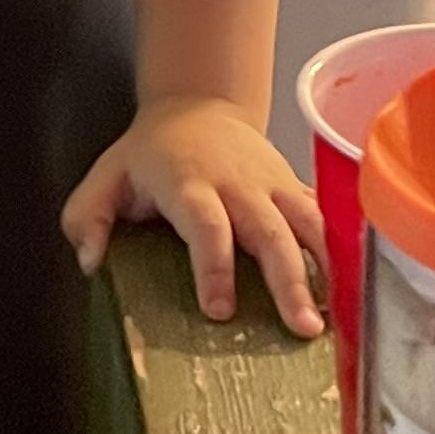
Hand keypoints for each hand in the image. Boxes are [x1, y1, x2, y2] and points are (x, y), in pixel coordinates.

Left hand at [63, 99, 326, 335]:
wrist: (198, 106)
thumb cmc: (150, 154)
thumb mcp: (106, 176)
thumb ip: (87, 217)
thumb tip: (90, 262)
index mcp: (190, 183)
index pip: (206, 227)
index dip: (215, 268)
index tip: (220, 311)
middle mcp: (238, 184)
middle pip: (270, 232)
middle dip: (288, 281)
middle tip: (302, 328)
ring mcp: (272, 183)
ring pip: (306, 223)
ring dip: (323, 269)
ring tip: (333, 317)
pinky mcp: (293, 186)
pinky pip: (321, 216)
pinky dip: (337, 250)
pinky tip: (347, 290)